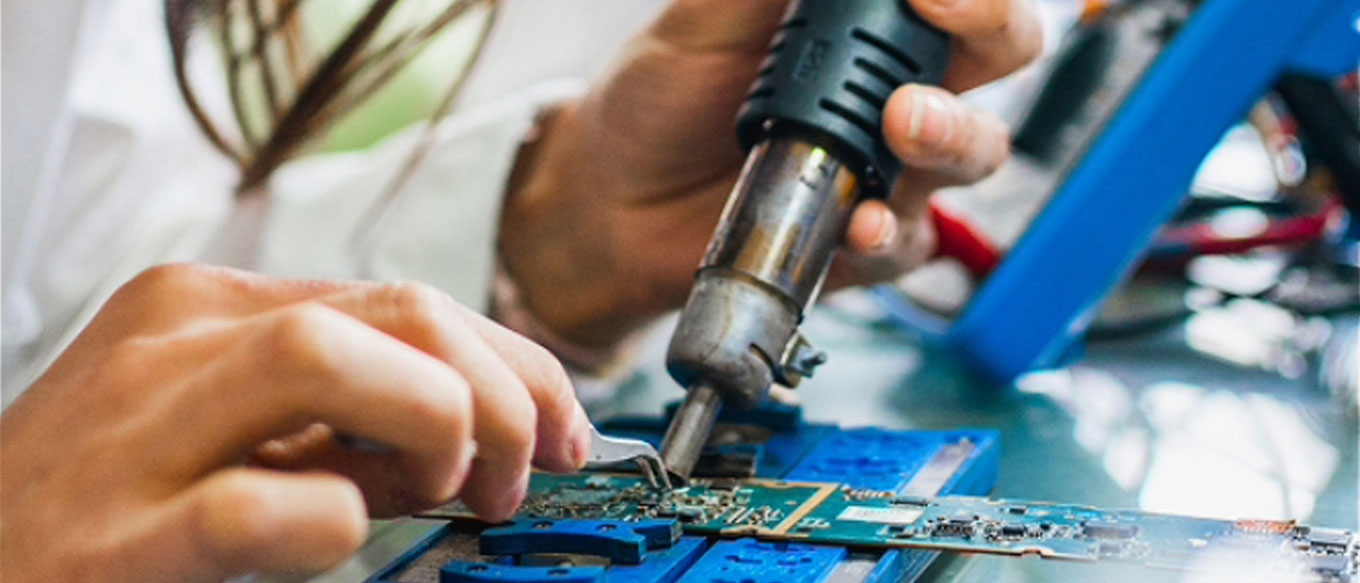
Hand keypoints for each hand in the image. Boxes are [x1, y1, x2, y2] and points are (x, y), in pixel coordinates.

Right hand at [0, 264, 590, 581]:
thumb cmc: (101, 503)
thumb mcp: (232, 429)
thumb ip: (347, 420)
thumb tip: (483, 433)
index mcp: (211, 310)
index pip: (409, 300)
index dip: (517, 363)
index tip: (564, 427)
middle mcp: (174, 344)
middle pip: (397, 312)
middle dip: (500, 391)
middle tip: (513, 478)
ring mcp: (133, 434)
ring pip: (326, 357)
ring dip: (434, 426)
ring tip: (443, 496)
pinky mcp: (107, 542)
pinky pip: (246, 507)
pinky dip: (326, 518)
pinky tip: (342, 530)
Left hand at [500, 0, 1041, 347]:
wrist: (610, 197)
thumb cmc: (660, 96)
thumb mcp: (705, 17)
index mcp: (868, 25)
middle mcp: (894, 90)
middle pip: (999, 55)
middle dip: (992, 36)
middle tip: (934, 34)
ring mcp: (887, 169)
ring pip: (973, 152)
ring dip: (952, 136)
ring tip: (903, 125)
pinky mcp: (862, 243)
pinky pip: (907, 243)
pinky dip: (890, 232)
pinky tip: (860, 222)